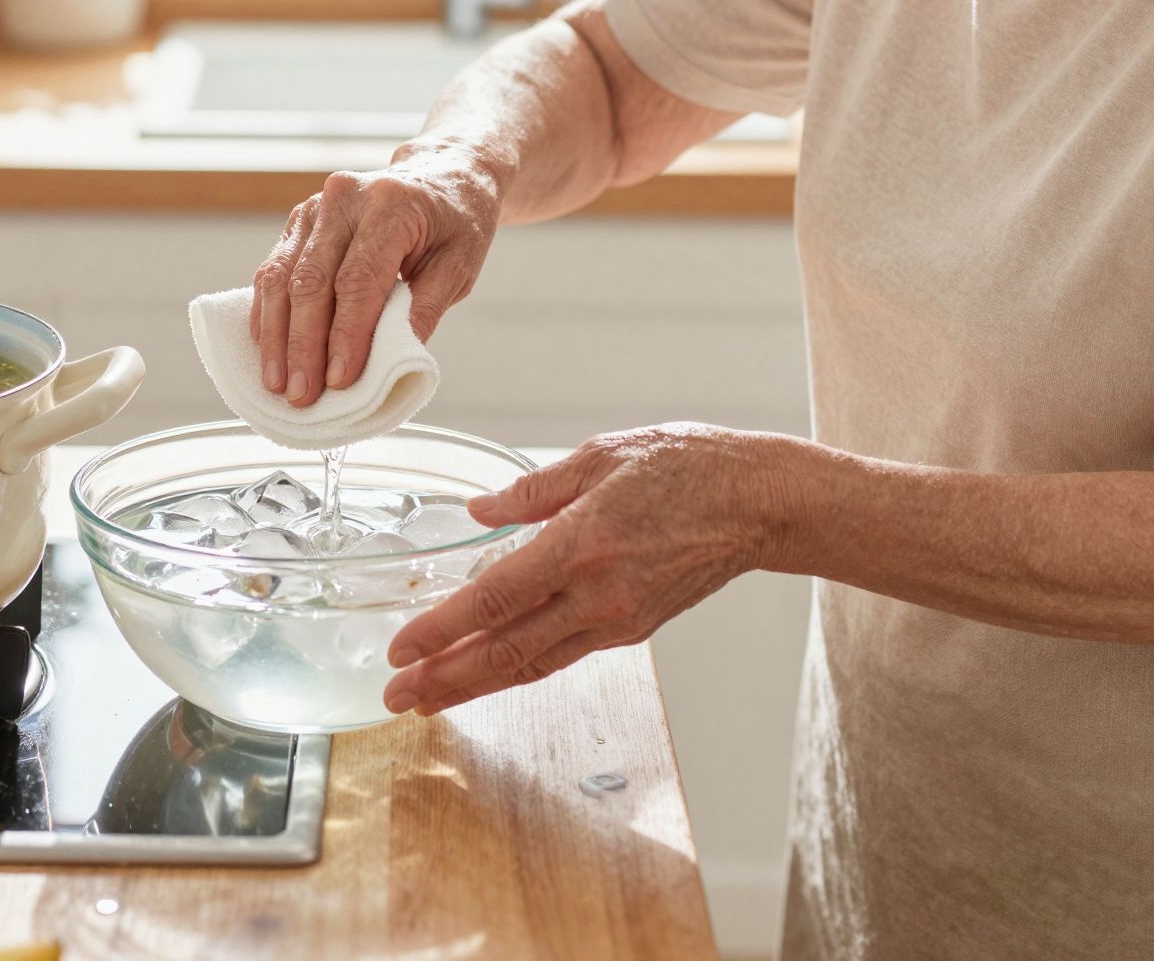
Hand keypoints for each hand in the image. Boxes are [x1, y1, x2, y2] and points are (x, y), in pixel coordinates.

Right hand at [252, 148, 503, 407]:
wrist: (440, 173)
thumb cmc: (456, 223)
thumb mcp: (460, 265)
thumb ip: (425, 309)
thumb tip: (391, 361)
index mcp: (391, 204)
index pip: (359, 279)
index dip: (346, 334)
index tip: (339, 380)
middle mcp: (344, 199)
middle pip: (311, 280)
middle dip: (304, 345)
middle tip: (301, 395)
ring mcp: (314, 208)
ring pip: (280, 277)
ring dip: (276, 336)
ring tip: (276, 383)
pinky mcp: (298, 222)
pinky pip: (272, 271)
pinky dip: (268, 315)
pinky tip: (268, 351)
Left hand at [381, 423, 797, 715]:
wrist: (759, 503)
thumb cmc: (687, 466)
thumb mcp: (601, 454)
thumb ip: (532, 490)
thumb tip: (479, 511)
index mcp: (582, 544)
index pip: (494, 598)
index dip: (441, 630)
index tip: (400, 649)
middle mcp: (597, 594)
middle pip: (505, 649)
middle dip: (444, 678)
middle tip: (394, 697)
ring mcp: (617, 618)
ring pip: (532, 663)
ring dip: (474, 685)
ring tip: (427, 699)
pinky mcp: (633, 628)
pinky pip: (563, 654)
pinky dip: (519, 668)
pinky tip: (489, 671)